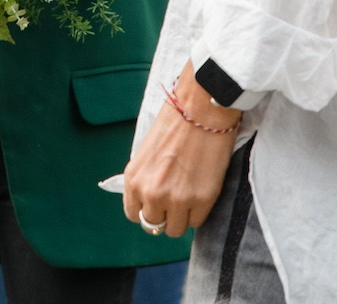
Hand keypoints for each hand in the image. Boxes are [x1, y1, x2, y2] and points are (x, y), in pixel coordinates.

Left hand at [122, 67, 238, 236]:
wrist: (202, 108)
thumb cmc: (176, 124)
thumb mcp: (146, 153)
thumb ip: (145, 179)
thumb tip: (148, 201)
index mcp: (134, 179)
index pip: (134, 214)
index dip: (147, 209)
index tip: (157, 203)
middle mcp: (151, 192)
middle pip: (154, 225)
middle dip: (164, 214)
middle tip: (176, 198)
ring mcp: (176, 198)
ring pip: (175, 229)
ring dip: (182, 217)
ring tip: (190, 195)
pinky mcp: (202, 200)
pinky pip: (197, 222)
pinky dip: (199, 211)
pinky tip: (202, 190)